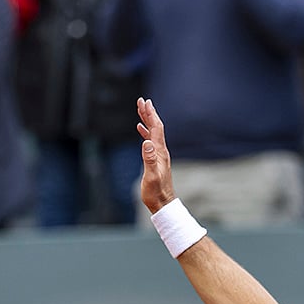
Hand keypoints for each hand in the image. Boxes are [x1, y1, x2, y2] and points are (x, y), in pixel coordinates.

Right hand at [136, 97, 176, 213]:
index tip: (145, 103)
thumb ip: (149, 159)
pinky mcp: (155, 159)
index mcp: (160, 152)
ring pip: (153, 132)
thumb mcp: (150, 177)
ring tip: (141, 109)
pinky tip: (140, 129)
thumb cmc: (155, 192)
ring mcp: (159, 154)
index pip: (156, 129)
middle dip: (149, 113)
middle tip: (142, 100)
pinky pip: (150, 140)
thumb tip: (146, 142)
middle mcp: (161, 151)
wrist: (163, 203)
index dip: (150, 115)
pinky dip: (145, 131)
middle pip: (156, 127)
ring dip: (147, 120)